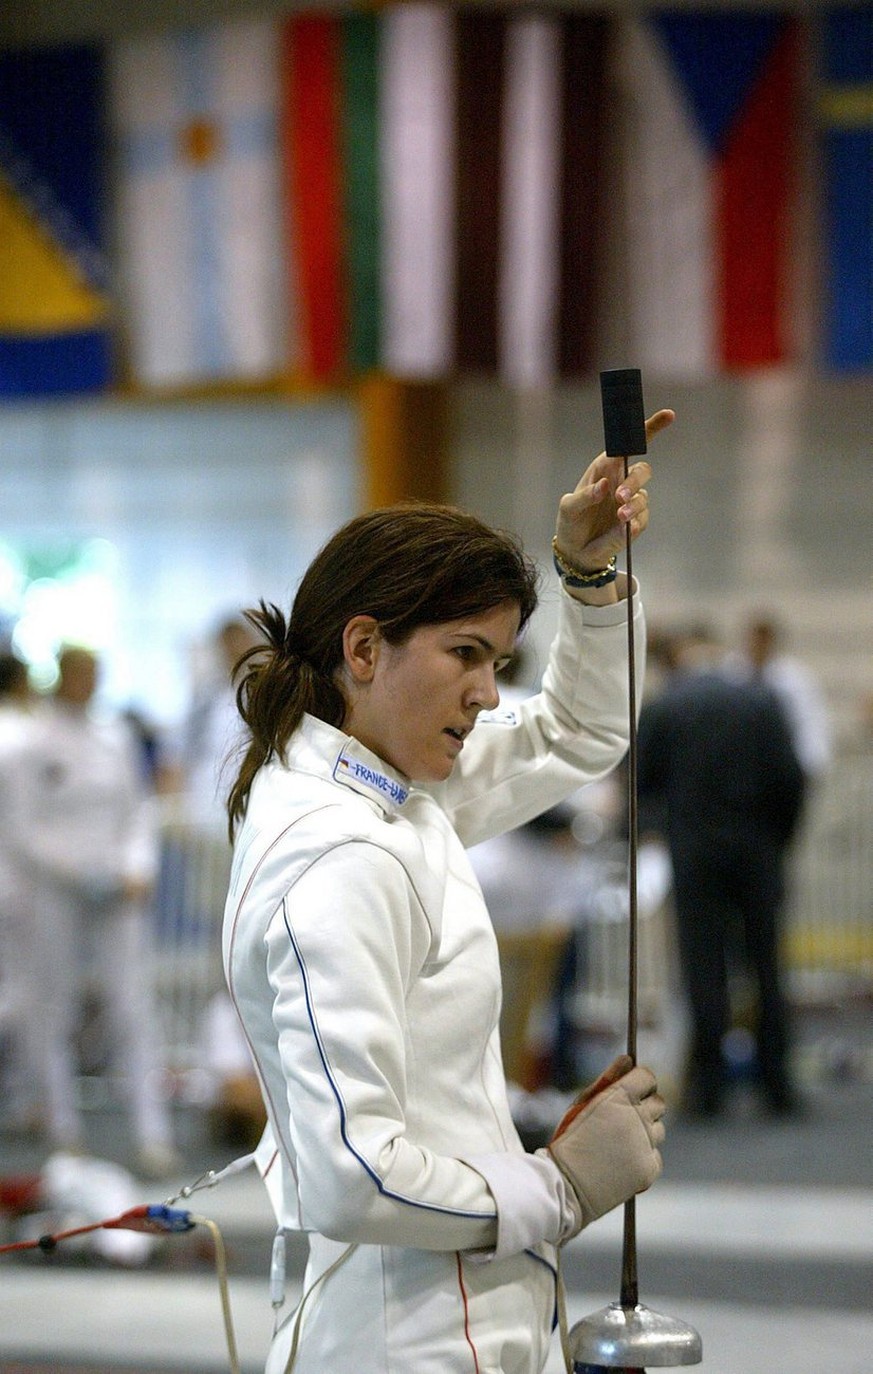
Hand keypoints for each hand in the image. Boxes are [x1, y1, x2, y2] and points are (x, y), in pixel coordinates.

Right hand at [547, 1055, 665, 1238]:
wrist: (565, 1185)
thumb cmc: (569, 1140)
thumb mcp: (582, 1103)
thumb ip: (608, 1078)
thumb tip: (627, 1059)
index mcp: (620, 1096)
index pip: (648, 1078)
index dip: (640, 1082)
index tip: (632, 1089)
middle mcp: (638, 1117)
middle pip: (659, 1102)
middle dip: (645, 1106)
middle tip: (624, 1119)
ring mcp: (646, 1144)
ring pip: (658, 1130)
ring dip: (644, 1132)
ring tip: (618, 1144)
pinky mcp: (650, 1168)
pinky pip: (655, 1155)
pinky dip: (643, 1157)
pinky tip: (622, 1162)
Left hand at [553, 409, 673, 573]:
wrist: (576, 550)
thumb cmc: (571, 521)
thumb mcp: (569, 507)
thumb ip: (585, 495)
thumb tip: (605, 485)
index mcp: (606, 468)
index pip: (629, 445)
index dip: (649, 429)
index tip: (668, 416)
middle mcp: (621, 481)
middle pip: (641, 471)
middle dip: (634, 482)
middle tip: (620, 497)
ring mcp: (630, 502)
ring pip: (642, 497)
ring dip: (632, 506)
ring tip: (619, 517)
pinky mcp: (636, 522)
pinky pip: (642, 519)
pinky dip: (633, 523)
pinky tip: (621, 529)